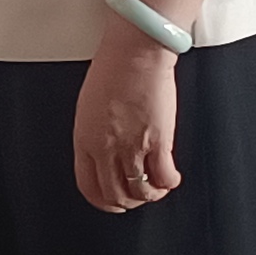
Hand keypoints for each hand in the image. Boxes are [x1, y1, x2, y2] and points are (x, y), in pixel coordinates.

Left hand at [72, 36, 179, 212]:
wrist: (136, 51)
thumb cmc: (113, 69)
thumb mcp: (89, 107)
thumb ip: (94, 134)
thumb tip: (105, 155)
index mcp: (85, 139)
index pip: (88, 186)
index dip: (102, 201)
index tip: (112, 201)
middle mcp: (106, 148)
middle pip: (115, 195)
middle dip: (127, 203)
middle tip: (137, 198)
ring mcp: (132, 146)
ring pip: (140, 191)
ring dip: (150, 195)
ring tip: (156, 187)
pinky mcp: (158, 141)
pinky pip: (164, 177)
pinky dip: (169, 183)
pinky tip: (171, 177)